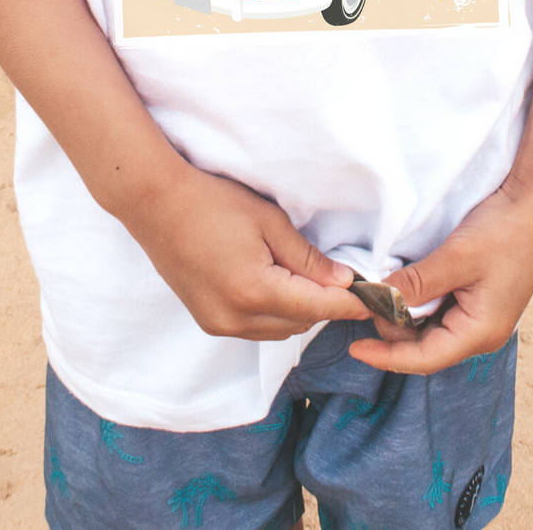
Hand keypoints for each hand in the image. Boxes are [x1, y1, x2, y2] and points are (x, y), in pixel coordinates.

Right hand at [124, 165, 372, 341]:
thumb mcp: (268, 221)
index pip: (318, 306)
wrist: (155, 204)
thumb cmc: (213, 202)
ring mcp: (219, 325)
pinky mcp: (208, 321)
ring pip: (279, 330)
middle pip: (300, 323)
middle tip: (345, 279)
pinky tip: (280, 285)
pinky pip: (256, 328)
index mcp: (255, 291)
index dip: (350, 304)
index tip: (377, 299)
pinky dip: (275, 313)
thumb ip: (307, 257)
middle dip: (326, 304)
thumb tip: (343, 281)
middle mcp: (236, 319)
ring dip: (300, 310)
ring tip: (312, 278)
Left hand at [348, 179, 532, 373]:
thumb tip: (378, 299)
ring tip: (380, 291)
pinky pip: (440, 309)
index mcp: (479, 333)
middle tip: (366, 300)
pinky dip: (419, 300)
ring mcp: (480, 315)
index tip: (355, 349)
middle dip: (393, 329)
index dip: (386, 356)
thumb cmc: (505, 232)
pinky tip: (404, 282)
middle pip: (425, 345)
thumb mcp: (456, 257)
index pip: (424, 358)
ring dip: (405, 313)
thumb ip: (417, 282)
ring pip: (431, 327)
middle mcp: (480, 332)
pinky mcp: (478, 298)